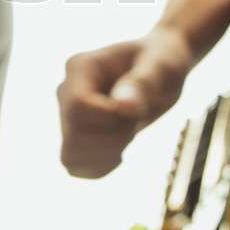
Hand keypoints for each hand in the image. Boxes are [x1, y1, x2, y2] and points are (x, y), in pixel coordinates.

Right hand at [58, 27, 195, 177]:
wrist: (159, 70)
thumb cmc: (161, 61)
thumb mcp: (163, 66)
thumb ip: (143, 82)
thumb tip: (124, 107)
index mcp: (80, 67)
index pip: (78, 106)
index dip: (110, 119)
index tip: (136, 110)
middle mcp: (65, 92)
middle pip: (73, 136)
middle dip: (113, 138)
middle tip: (136, 121)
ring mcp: (66, 117)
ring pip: (69, 157)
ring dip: (107, 154)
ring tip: (128, 133)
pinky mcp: (74, 139)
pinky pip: (77, 168)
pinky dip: (103, 166)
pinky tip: (120, 148)